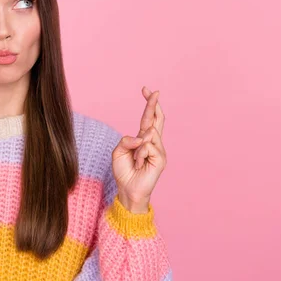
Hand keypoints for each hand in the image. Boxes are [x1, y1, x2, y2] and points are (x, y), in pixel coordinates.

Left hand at [111, 86, 165, 212]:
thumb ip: (126, 140)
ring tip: (135, 161)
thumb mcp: (118, 152)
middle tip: (153, 91)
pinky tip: (139, 165)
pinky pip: (147, 147)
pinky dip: (139, 155)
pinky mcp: (161, 159)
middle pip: (157, 119)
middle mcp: (153, 142)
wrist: (128, 190)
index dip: (149, 104)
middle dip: (153, 104)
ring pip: (149, 134)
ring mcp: (159, 150)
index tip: (146, 89)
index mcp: (143, 139)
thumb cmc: (124, 171)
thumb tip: (141, 136)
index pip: (148, 118)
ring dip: (136, 147)